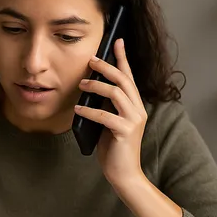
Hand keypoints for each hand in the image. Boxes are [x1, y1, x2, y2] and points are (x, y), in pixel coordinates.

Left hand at [75, 38, 147, 187]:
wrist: (124, 174)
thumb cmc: (114, 149)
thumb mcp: (110, 123)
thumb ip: (107, 107)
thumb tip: (92, 90)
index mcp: (135, 106)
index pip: (130, 77)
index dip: (123, 58)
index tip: (117, 41)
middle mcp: (138, 110)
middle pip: (123, 80)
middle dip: (107, 67)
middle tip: (90, 60)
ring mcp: (133, 120)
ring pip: (116, 93)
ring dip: (96, 86)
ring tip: (81, 85)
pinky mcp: (125, 132)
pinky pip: (105, 116)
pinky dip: (89, 111)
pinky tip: (78, 110)